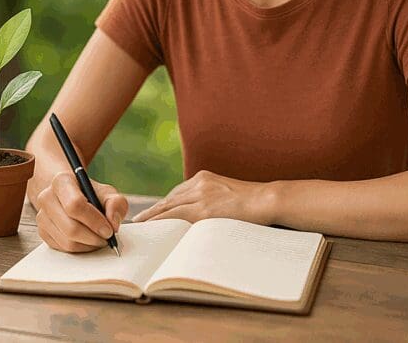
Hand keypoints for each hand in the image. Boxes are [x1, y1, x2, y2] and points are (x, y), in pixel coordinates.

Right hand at [35, 171, 128, 252]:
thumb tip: (113, 223)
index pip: (74, 205)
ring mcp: (42, 216)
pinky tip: (87, 241)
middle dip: (93, 237)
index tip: (109, 230)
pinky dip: (79, 249)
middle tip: (106, 238)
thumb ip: (116, 204)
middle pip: (70, 227)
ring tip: (98, 239)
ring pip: (67, 241)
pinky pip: (62, 248)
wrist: (71, 196)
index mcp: (61, 181)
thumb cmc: (90, 195)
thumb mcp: (107, 193)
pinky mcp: (42, 231)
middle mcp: (46, 197)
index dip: (94, 221)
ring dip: (88, 245)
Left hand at [132, 170, 273, 224]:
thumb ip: (213, 199)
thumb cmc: (255, 202)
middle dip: (153, 210)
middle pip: (169, 199)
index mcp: (204, 178)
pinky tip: (153, 228)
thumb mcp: (229, 194)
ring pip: (169, 207)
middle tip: (138, 220)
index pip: (177, 193)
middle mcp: (199, 183)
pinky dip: (162, 222)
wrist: (269, 200)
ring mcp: (201, 195)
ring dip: (152, 217)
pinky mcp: (204, 209)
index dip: (164, 203)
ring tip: (140, 226)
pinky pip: (176, 216)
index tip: (153, 211)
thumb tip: (203, 216)